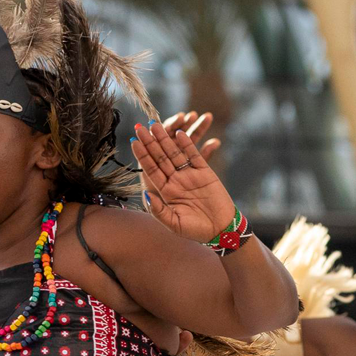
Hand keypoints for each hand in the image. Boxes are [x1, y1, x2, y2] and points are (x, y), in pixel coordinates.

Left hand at [133, 117, 235, 243]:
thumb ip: (159, 210)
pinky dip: (187, 144)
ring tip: (155, 124)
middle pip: (160, 157)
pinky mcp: (204, 172)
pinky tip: (179, 133)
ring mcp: (189, 175)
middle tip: (140, 127)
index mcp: (166, 192)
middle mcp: (175, 181)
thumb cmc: (196, 230)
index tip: (134, 142)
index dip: (143, 155)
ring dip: (165, 139)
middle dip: (150, 142)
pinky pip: (194, 155)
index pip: (151, 170)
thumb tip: (145, 194)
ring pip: (175, 153)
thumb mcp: (174, 224)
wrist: (221, 229)